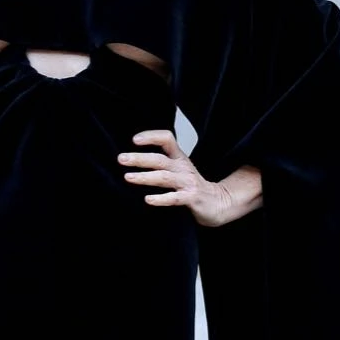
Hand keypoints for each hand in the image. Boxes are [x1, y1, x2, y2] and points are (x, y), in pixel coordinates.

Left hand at [117, 131, 261, 227]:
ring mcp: (187, 183)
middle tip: (121, 159)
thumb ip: (162, 162)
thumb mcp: (179, 169)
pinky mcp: (191, 198)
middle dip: (139, 158)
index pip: (167, 139)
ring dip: (145, 177)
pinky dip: (161, 198)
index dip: (151, 136)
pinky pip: (174, 198)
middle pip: (160, 159)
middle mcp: (183, 168)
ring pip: (164, 177)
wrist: (218, 202)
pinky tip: (148, 199)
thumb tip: (134, 159)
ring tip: (128, 177)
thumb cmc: (192, 186)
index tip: (134, 140)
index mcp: (180, 158)